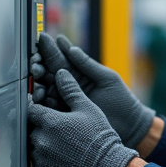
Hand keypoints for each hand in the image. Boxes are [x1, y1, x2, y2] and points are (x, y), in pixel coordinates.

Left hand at [27, 69, 137, 166]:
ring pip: (34, 147)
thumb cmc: (100, 139)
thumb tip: (61, 73)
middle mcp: (40, 140)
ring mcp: (40, 159)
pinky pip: (39, 164)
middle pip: (31, 129)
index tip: (45, 110)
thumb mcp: (88, 109)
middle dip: (42, 128)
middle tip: (60, 131)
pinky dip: (47, 161)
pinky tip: (64, 159)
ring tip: (64, 146)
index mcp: (49, 121)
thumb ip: (71, 90)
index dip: (38, 108)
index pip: (31, 109)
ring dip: (44, 144)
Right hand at [36, 33, 155, 148]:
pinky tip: (39, 95)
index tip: (41, 40)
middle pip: (48, 74)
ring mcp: (65, 102)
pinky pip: (49, 109)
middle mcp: (68, 86)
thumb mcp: (107, 78)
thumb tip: (71, 48)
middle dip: (39, 66)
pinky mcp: (64, 117)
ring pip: (45, 90)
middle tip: (35, 63)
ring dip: (39, 83)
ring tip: (37, 77)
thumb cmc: (122, 100)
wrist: (129, 126)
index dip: (49, 50)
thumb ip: (88, 65)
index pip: (60, 59)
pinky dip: (42, 102)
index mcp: (79, 74)